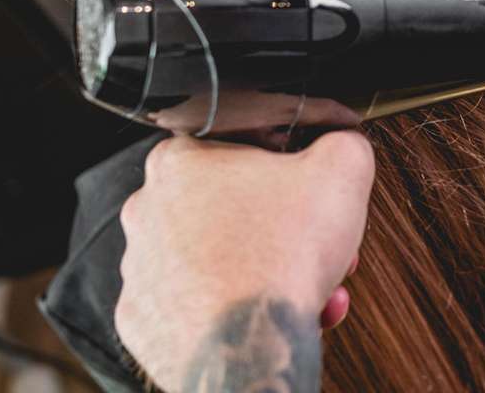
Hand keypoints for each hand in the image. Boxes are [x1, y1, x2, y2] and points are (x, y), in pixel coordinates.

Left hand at [115, 132, 374, 391]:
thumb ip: (343, 141)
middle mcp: (147, 212)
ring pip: (219, 256)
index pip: (240, 145)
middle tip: (316, 241)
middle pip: (233, 206)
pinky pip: (200, 302)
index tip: (313, 187)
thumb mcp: (343, 169)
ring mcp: (141, 269)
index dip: (288, 166)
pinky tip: (277, 309)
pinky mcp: (146, 319)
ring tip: (308, 284)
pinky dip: (238, 304)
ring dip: (267, 266)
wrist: (249, 344)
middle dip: (284, 225)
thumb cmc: (283, 255)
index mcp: (180, 162)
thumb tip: (342, 142)